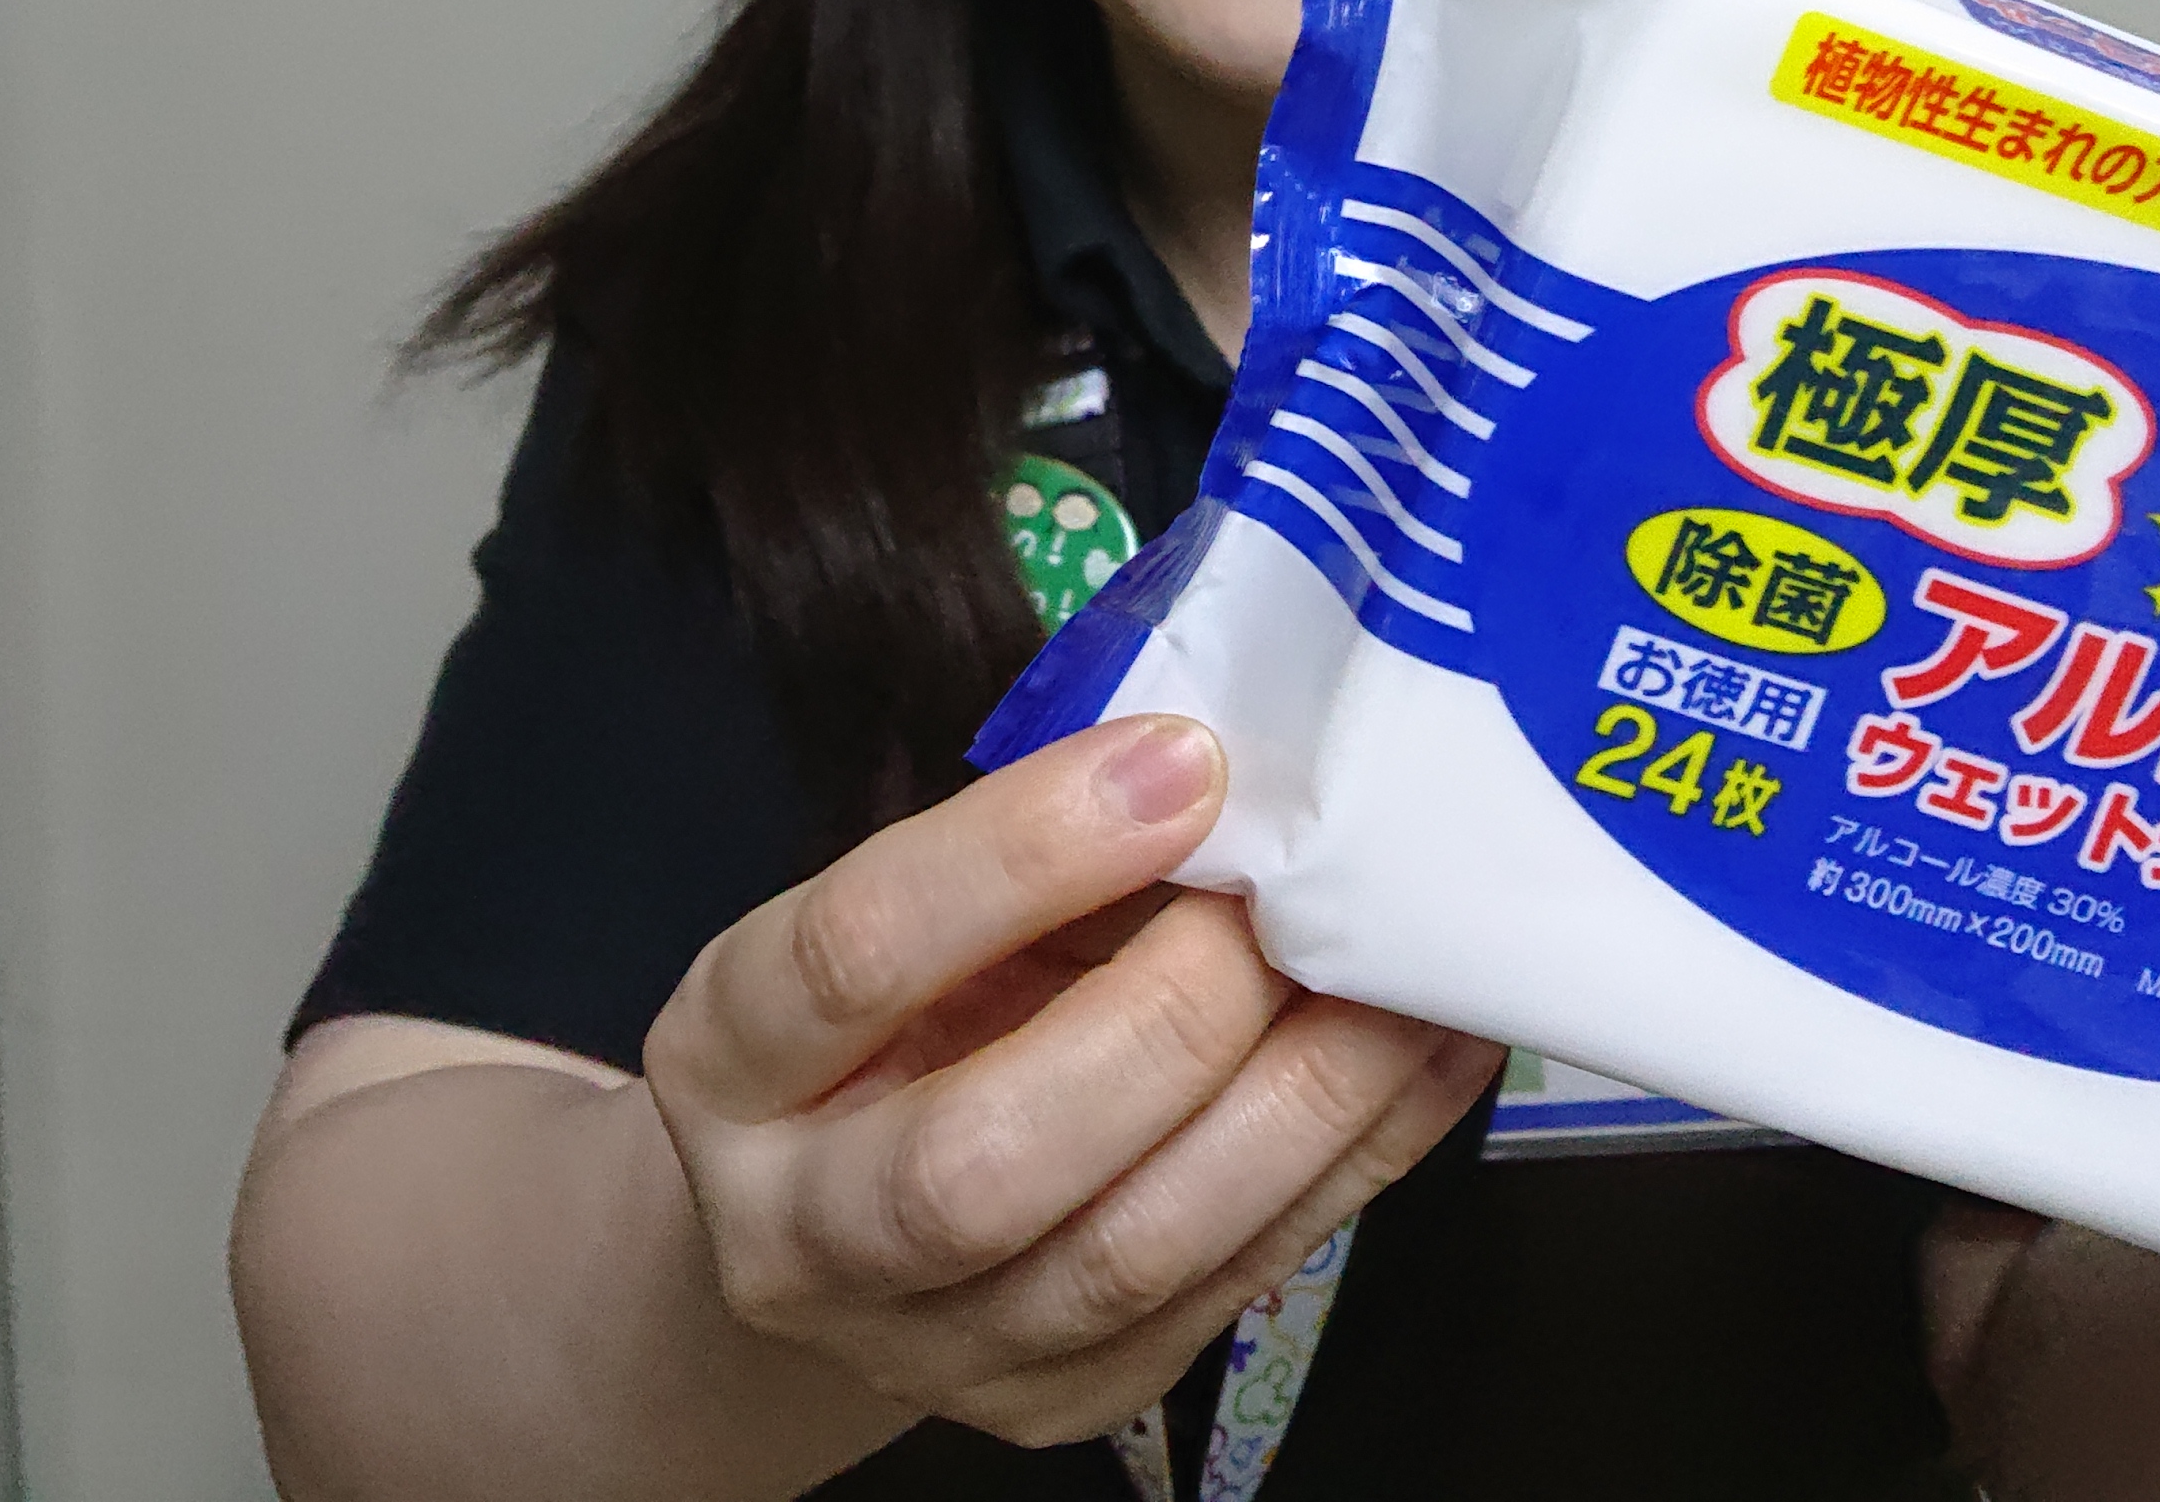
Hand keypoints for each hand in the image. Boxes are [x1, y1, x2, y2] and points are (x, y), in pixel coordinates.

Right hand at [642, 715, 1499, 1447]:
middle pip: (985, 1158)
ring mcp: (938, 1347)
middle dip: (1175, 1015)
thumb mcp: (895, 914)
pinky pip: (1234, 1284)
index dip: (1022, 853)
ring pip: (1133, 1249)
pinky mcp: (1073, 1400)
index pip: (856, 956)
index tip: (1182, 759)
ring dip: (1304, 1098)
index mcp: (729, 1061)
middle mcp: (805, 1232)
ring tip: (1406, 969)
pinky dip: (1358, 1157)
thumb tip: (1227, 763)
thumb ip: (1028, 855)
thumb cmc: (876, 1024)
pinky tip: (1429, 1050)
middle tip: (1297, 893)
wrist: (808, 1240)